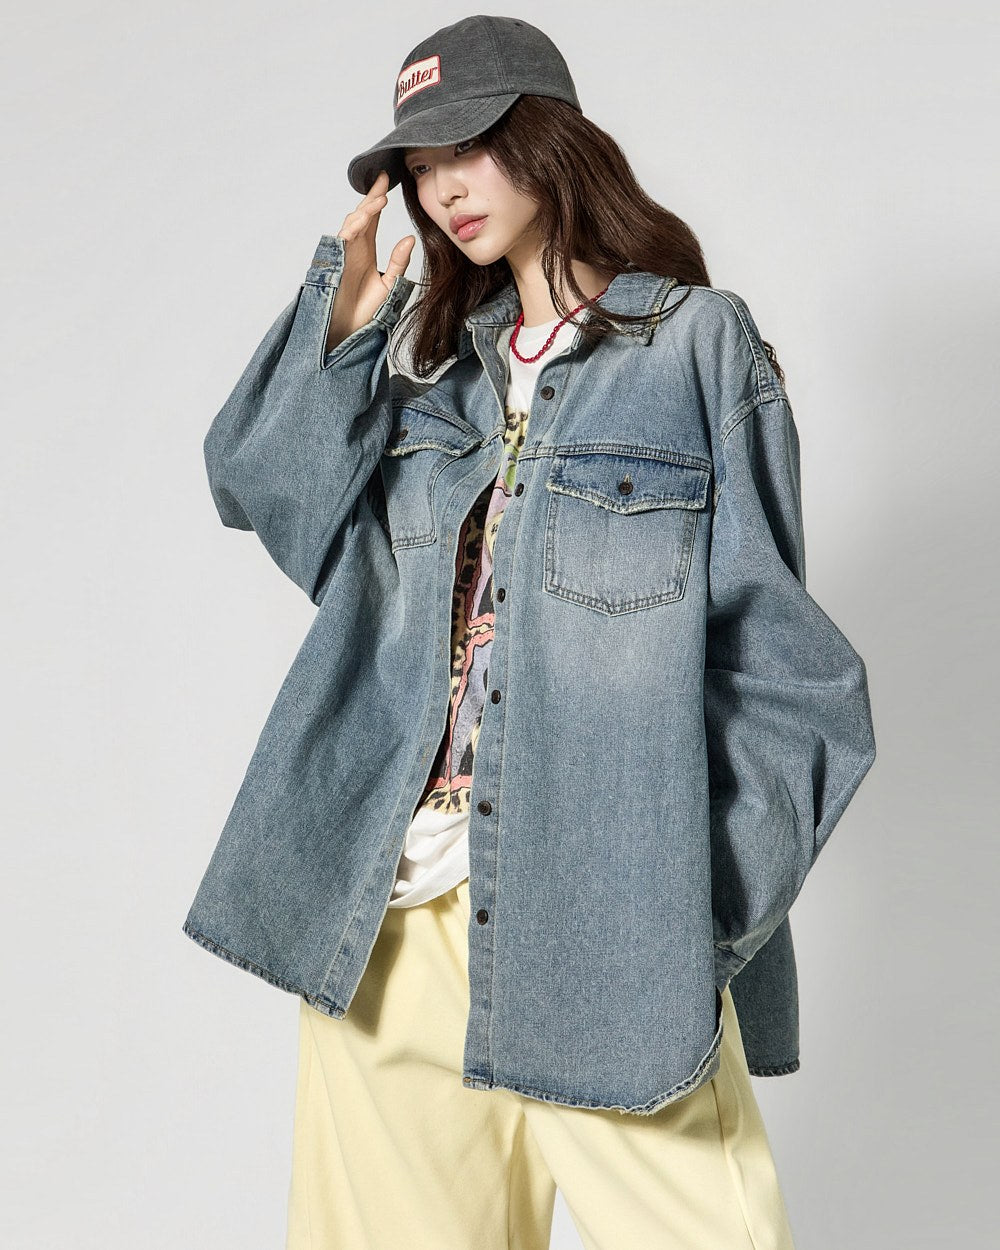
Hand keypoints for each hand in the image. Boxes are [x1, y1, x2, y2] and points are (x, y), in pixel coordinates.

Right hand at [327, 170, 415, 349]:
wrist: (346, 333)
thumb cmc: (365, 313)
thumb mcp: (389, 285)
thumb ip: (398, 263)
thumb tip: (410, 239)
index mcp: (366, 250)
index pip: (373, 218)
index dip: (379, 199)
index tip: (389, 181)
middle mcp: (354, 247)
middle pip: (363, 214)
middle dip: (372, 195)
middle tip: (383, 176)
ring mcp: (344, 253)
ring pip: (354, 222)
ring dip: (367, 208)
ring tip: (383, 196)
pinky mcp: (337, 260)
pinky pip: (345, 236)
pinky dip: (357, 223)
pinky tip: (369, 213)